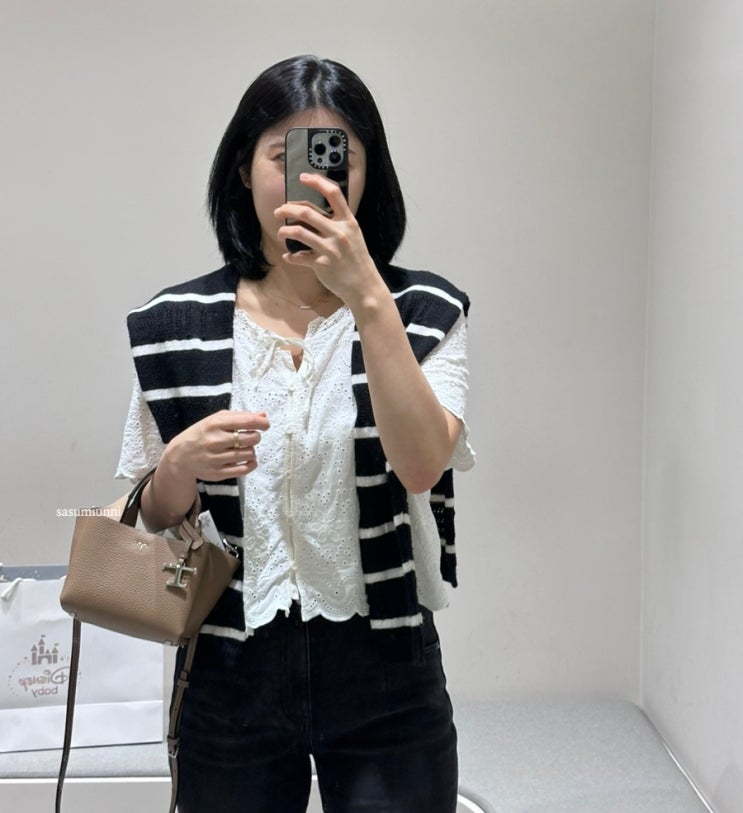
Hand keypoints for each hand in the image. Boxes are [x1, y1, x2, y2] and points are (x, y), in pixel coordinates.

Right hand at [161, 409, 269, 482]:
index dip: (261, 423)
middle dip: (255, 437)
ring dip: (251, 450)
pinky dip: (251, 463)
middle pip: (252, 438)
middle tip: (249, 438)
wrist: (180, 456)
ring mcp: (216, 458)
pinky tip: (247, 460)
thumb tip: (263, 416)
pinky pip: (245, 469)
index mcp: (215, 424)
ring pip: (250, 454)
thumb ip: (240, 416)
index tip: (265, 425)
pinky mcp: (218, 473)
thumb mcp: (216, 420)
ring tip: (243, 448)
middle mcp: (215, 441)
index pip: (247, 421)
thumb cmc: (202, 434)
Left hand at [274, 174, 381, 305]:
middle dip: (287, 209)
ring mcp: (330, 248)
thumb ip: (338, 223)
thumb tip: (314, 214)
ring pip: (298, 232)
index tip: (303, 177)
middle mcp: (339, 233)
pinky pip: (298, 257)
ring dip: (284, 231)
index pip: (333, 193)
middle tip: (279, 211)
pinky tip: (288, 257)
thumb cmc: (357, 260)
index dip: (317, 181)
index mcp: (348, 222)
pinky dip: (290, 256)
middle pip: (307, 212)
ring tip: (281, 233)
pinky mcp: (321, 264)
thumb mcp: (354, 236)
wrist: (364, 286)